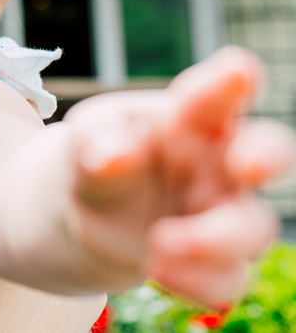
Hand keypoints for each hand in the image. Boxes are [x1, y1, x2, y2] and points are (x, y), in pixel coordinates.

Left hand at [69, 46, 295, 303]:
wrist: (83, 211)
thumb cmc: (98, 155)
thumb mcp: (86, 142)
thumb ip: (98, 145)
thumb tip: (111, 154)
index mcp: (188, 116)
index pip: (215, 93)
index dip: (230, 80)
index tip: (237, 69)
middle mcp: (218, 160)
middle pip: (266, 152)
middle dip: (267, 155)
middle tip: (248, 163)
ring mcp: (221, 210)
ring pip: (251, 227)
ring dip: (213, 239)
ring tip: (159, 243)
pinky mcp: (213, 259)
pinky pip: (225, 279)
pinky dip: (196, 280)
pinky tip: (156, 269)